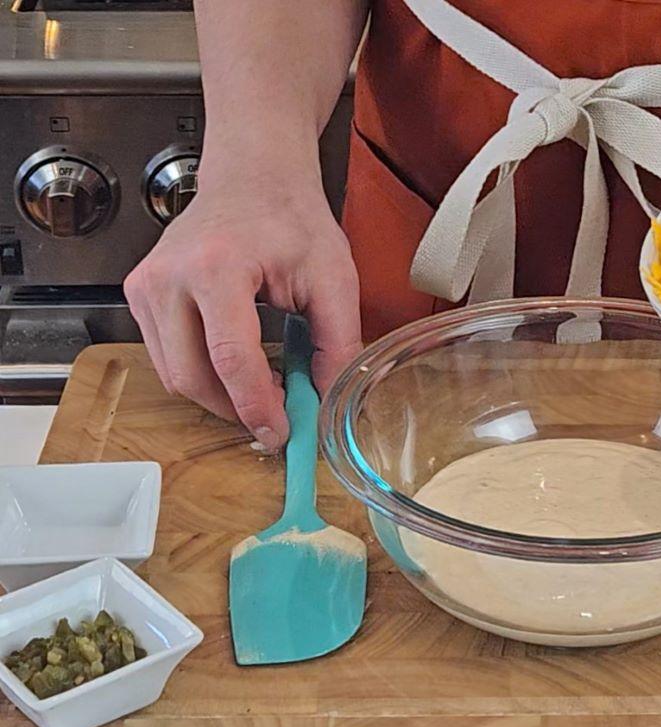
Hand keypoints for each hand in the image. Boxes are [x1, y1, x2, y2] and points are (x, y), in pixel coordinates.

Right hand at [124, 181, 361, 449]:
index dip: (257, 406)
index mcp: (217, 268)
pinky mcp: (139, 294)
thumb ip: (337, 342)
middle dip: (236, 409)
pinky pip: (166, 357)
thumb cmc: (291, 217)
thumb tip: (330, 399)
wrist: (253, 176)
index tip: (281, 433)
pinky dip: (201, 374)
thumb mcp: (334, 277)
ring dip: (219, 396)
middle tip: (278, 417)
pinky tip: (238, 367)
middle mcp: (169, 277)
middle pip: (193, 376)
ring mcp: (146, 286)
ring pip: (174, 375)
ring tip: (264, 387)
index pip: (232, 359)